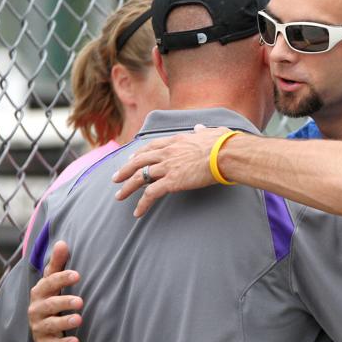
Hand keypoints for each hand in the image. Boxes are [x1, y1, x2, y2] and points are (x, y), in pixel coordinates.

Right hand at [28, 241, 82, 341]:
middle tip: (80, 301)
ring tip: (79, 319)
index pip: (50, 282)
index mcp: (40, 290)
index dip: (63, 278)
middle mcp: (37, 308)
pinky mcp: (44, 341)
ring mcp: (39, 325)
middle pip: (50, 304)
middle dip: (64, 302)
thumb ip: (58, 263)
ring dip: (64, 322)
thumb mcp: (53, 280)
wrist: (42, 324)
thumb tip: (62, 242)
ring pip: (50, 324)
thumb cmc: (52, 296)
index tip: (78, 274)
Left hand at [112, 125, 230, 216]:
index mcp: (176, 140)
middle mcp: (167, 152)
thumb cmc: (223, 144)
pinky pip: (151, 194)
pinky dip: (142, 204)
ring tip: (119, 196)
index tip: (131, 159)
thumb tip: (199, 128)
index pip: (151, 146)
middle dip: (125, 170)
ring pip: (140, 177)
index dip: (139, 154)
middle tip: (116, 178)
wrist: (225, 154)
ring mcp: (167, 167)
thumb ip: (202, 131)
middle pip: (139, 161)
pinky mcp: (171, 181)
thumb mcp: (211, 132)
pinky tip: (137, 212)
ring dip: (127, 187)